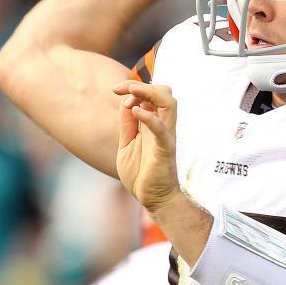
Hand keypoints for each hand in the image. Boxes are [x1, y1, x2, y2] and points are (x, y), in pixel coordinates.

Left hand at [114, 80, 180, 212]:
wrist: (153, 199)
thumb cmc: (142, 175)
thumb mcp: (126, 145)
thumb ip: (127, 125)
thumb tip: (126, 104)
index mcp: (152, 125)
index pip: (150, 95)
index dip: (132, 88)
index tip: (116, 90)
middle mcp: (162, 127)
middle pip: (164, 92)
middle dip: (142, 85)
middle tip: (122, 89)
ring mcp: (165, 136)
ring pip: (169, 103)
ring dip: (150, 92)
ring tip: (132, 93)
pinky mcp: (165, 149)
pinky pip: (161, 129)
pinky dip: (149, 117)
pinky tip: (135, 113)